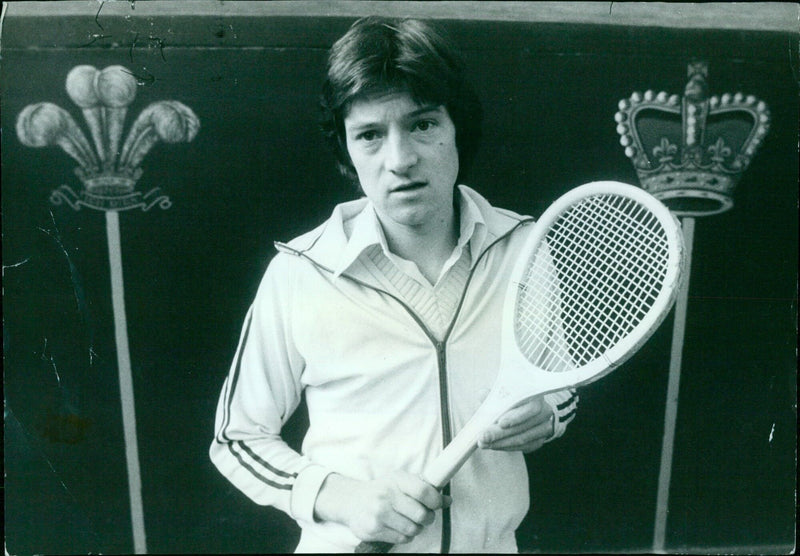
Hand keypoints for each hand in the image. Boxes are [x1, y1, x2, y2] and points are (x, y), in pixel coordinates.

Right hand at [313, 471, 450, 544]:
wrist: (352, 501)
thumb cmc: (382, 491)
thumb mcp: (400, 481)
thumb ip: (424, 488)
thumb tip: (447, 500)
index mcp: (396, 479)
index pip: (424, 491)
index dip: (436, 501)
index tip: (438, 504)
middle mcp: (386, 495)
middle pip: (422, 514)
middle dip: (428, 518)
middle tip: (424, 516)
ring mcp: (378, 513)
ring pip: (413, 529)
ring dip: (416, 528)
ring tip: (409, 521)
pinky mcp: (373, 530)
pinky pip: (402, 539)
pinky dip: (405, 536)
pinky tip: (398, 527)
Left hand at [478, 396, 553, 452]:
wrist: (525, 411)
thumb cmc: (512, 400)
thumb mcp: (503, 394)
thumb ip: (493, 395)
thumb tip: (482, 394)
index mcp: (536, 397)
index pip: (531, 408)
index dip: (516, 417)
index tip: (500, 423)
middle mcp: (544, 412)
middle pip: (523, 426)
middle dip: (500, 433)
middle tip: (483, 437)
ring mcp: (543, 428)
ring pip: (522, 439)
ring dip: (500, 442)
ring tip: (484, 443)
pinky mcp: (539, 441)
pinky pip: (523, 447)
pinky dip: (506, 447)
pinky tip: (494, 445)